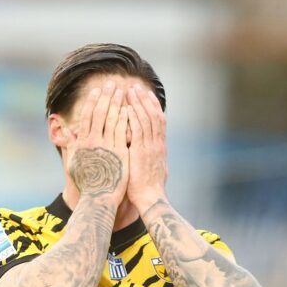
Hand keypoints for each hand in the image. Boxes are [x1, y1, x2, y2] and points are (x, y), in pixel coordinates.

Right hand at [65, 82, 129, 202]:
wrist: (98, 198)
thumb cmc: (86, 183)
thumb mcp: (73, 163)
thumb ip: (70, 145)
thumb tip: (63, 132)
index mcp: (81, 143)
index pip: (87, 116)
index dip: (93, 102)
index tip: (97, 90)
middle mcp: (92, 142)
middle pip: (100, 113)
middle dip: (106, 96)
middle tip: (112, 84)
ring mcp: (106, 146)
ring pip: (112, 119)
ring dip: (117, 102)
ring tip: (123, 91)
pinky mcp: (119, 152)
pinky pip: (122, 130)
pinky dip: (125, 117)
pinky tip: (130, 107)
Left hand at [126, 84, 167, 212]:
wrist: (150, 199)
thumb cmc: (147, 188)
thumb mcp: (151, 169)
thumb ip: (148, 158)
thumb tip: (148, 153)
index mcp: (159, 147)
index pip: (158, 121)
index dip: (151, 107)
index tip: (145, 95)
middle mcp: (157, 143)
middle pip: (153, 115)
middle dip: (144, 100)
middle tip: (136, 87)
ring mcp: (150, 146)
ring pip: (146, 119)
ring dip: (138, 103)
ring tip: (130, 91)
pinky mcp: (141, 151)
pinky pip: (138, 129)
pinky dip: (133, 116)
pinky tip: (127, 106)